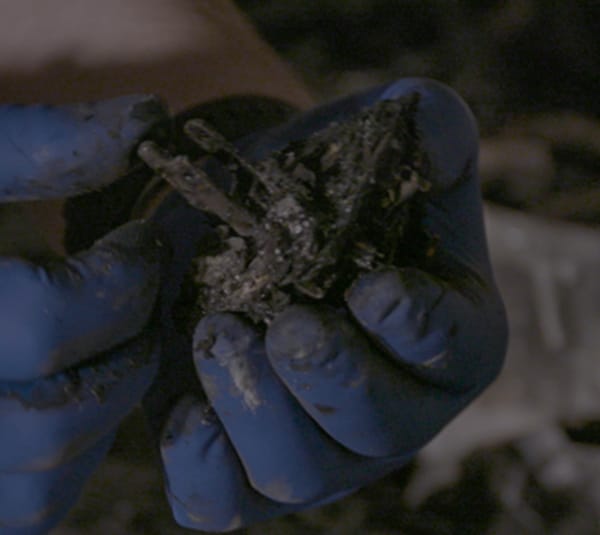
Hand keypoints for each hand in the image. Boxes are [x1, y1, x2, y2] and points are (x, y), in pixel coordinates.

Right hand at [0, 95, 165, 532]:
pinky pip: (30, 504)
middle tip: (141, 293)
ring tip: (119, 339)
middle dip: (130, 345)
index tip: (145, 240)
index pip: (46, 319)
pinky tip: (83, 388)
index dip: (121, 277)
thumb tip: (150, 121)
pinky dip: (76, 456)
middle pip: (58, 411)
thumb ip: (45, 143)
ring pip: (46, 471)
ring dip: (110, 402)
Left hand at [144, 78, 507, 530]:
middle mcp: (390, 407)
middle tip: (286, 324)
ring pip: (300, 470)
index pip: (455, 353)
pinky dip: (204, 469)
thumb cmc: (324, 187)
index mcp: (440, 336)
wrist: (247, 223)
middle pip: (378, 430)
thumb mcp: (377, 143)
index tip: (372, 289)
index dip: (422, 331)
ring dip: (259, 412)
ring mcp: (318, 445)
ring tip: (219, 335)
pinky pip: (227, 500)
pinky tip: (184, 413)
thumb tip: (428, 127)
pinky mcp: (245, 462)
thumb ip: (422, 129)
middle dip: (332, 380)